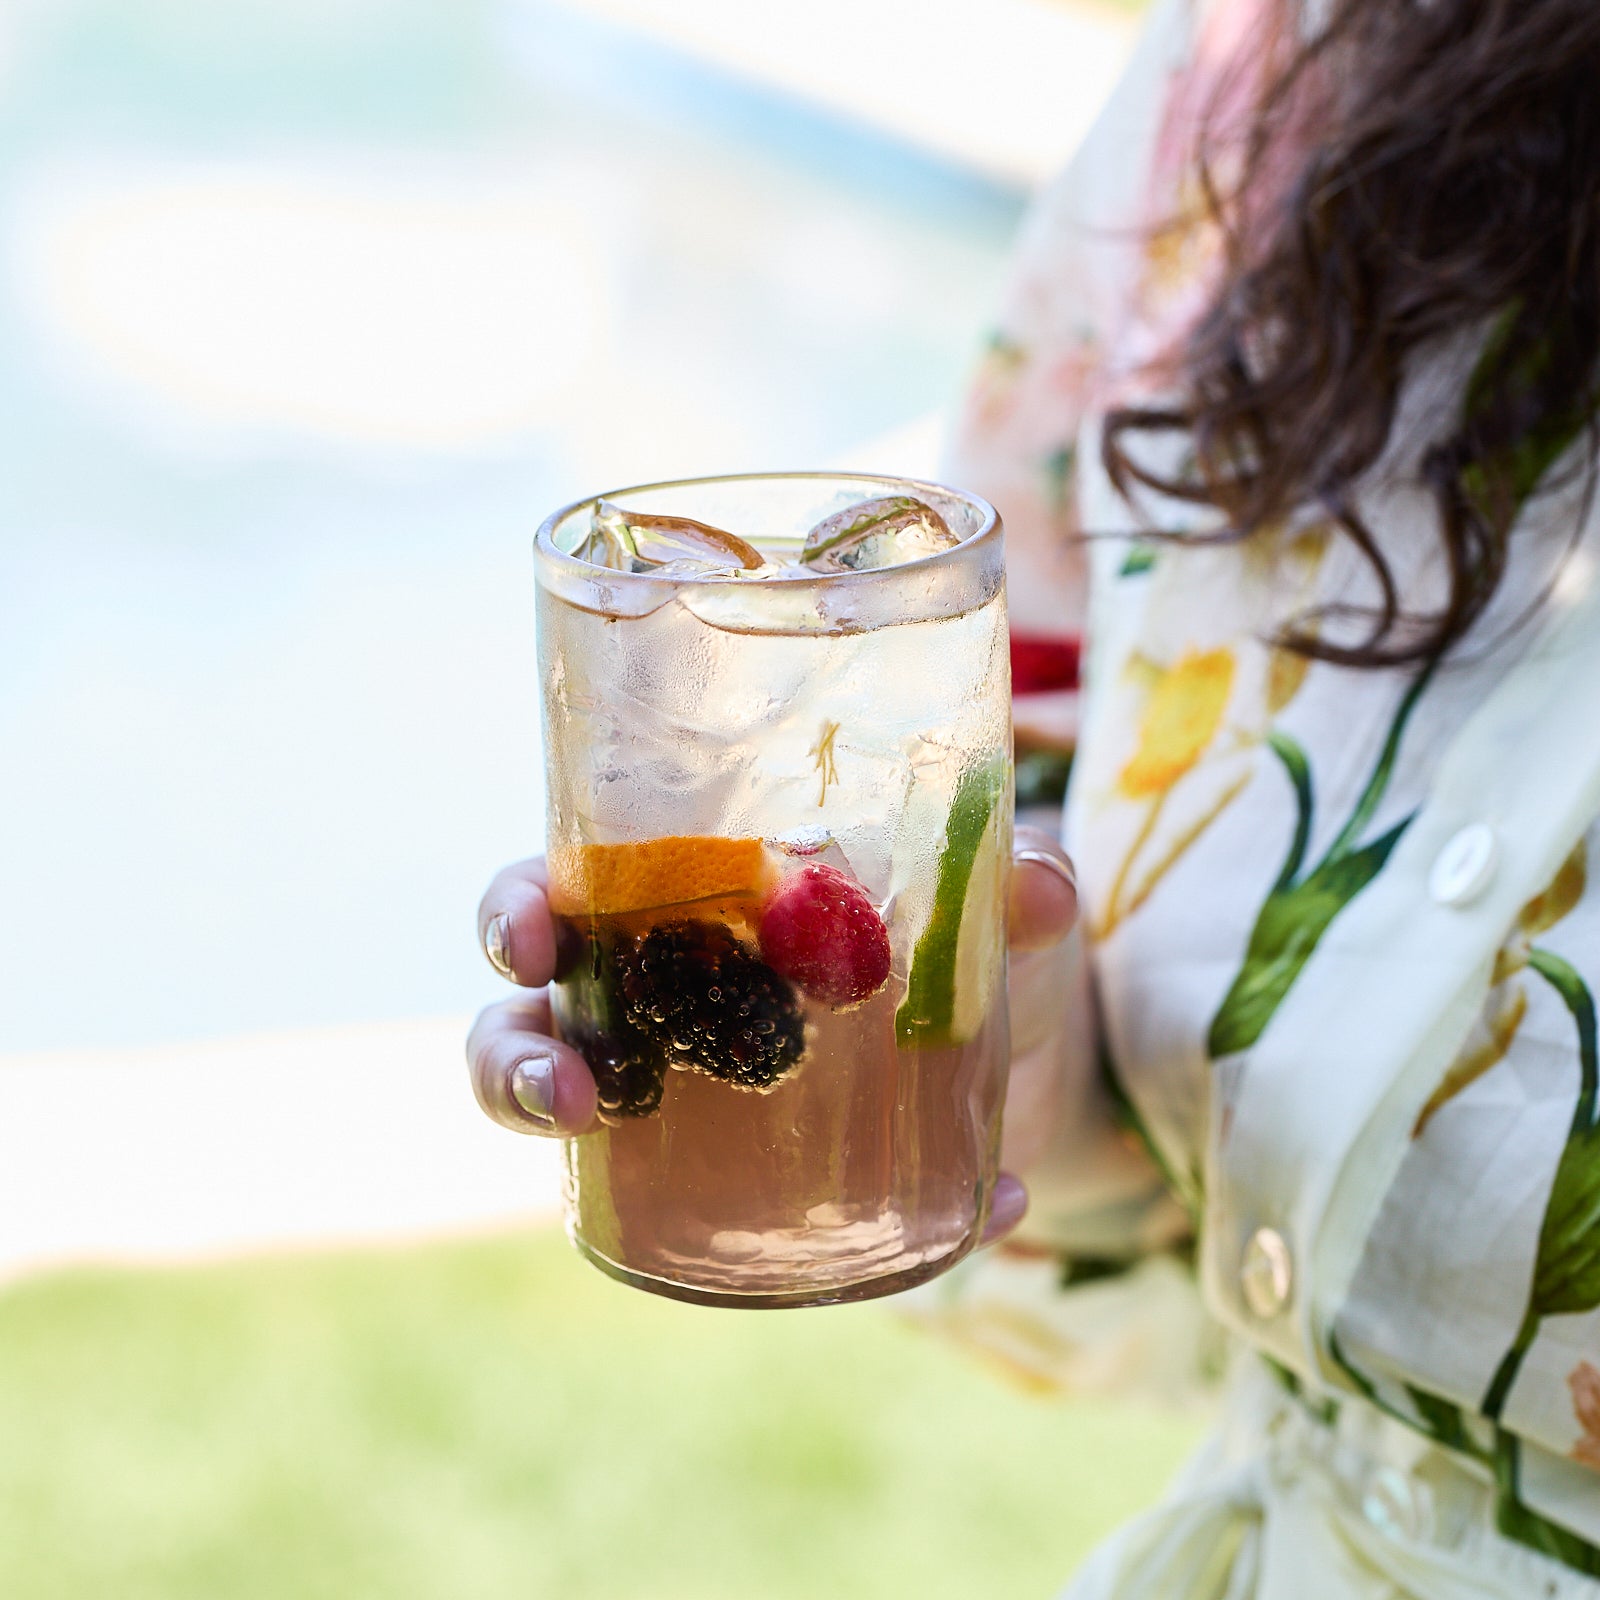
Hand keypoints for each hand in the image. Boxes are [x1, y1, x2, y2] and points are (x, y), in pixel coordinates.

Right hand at [468, 827, 1078, 1244]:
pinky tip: (932, 1222)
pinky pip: (721, 1224)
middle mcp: (656, 997)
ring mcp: (683, 1094)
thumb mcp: (989, 908)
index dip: (515, 914)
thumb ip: (1016, 883)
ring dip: (559, 1138)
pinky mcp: (739, 1186)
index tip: (526, 939)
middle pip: (526, 1020)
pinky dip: (798, 1247)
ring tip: (604, 1147)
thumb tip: (1041, 887)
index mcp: (684, 904)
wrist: (1023, 1054)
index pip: (559, 895)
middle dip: (508, 1051)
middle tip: (559, 1085)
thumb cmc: (968, 946)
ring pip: (570, 1115)